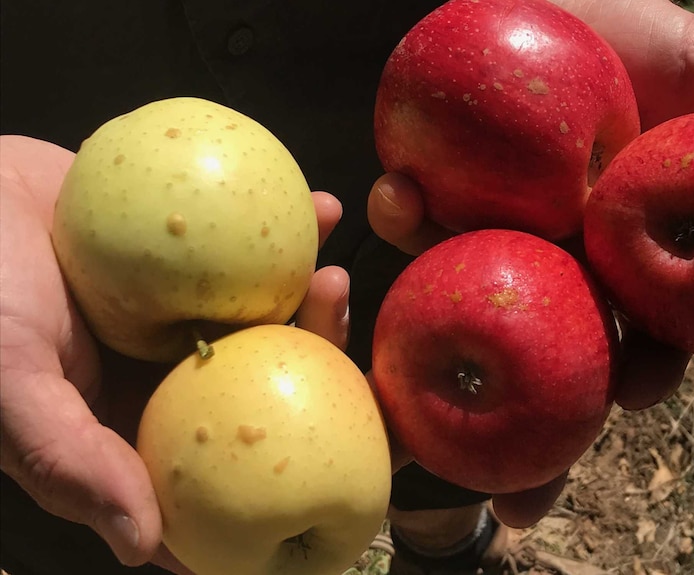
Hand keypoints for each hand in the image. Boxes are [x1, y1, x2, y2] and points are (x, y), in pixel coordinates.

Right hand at [0, 135, 347, 571]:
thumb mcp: (8, 380)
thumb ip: (67, 459)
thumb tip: (142, 548)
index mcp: (145, 430)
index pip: (230, 480)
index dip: (298, 488)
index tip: (365, 465)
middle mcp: (179, 381)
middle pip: (273, 392)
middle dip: (322, 370)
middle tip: (340, 333)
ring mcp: (190, 320)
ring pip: (274, 322)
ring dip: (314, 302)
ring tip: (332, 270)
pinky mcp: (196, 264)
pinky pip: (256, 252)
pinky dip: (289, 232)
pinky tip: (322, 205)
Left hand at [366, 0, 693, 526]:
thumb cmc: (628, 35)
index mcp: (624, 254)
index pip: (644, 331)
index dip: (644, 370)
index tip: (637, 392)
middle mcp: (554, 260)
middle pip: (553, 358)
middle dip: (538, 422)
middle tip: (519, 471)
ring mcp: (488, 235)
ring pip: (466, 304)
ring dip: (441, 321)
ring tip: (419, 344)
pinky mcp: (432, 195)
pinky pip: (409, 216)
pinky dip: (398, 208)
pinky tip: (392, 190)